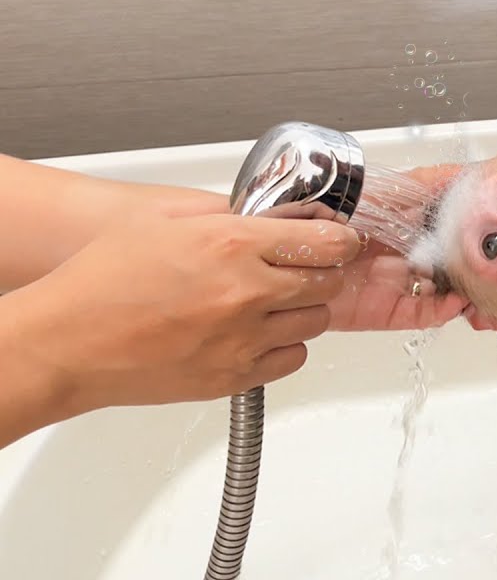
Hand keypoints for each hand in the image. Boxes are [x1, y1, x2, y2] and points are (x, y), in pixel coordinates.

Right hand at [18, 212, 362, 412]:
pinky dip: (284, 345)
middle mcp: (246, 292)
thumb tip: (277, 212)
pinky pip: (291, 359)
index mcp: (232, 244)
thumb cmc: (102, 281)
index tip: (339, 240)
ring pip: (315, 322)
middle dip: (322, 271)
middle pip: (328, 282)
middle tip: (302, 268)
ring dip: (303, 308)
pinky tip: (258, 332)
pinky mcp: (234, 377)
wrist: (66, 343)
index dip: (339, 240)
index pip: (326, 241)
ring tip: (271, 300)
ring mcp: (243, 339)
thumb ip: (229, 210)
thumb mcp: (165, 217)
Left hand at [325, 163, 470, 330]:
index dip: (479, 230)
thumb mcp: (386, 187)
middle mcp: (406, 252)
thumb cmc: (325, 211)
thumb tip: (468, 173)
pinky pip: (423, 313)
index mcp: (408, 221)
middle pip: (456, 263)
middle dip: (480, 267)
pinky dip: (443, 310)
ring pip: (447, 291)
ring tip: (484, 287)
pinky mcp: (385, 309)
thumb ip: (429, 181)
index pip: (455, 226)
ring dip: (468, 291)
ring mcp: (398, 281)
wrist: (286, 252)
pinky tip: (456, 301)